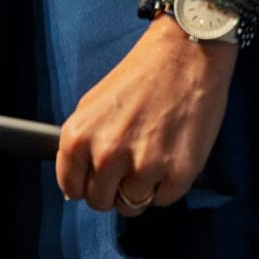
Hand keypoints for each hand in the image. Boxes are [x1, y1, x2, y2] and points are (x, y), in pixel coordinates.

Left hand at [56, 13, 237, 211]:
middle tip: (130, 164)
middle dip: (114, 188)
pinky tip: (171, 154)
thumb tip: (75, 186)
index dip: (86, 184)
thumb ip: (81, 145)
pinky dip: (167, 184)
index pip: (72, 188)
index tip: (99, 177)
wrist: (186, 54)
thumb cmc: (141, 75)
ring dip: (142, 187)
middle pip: (101, 202)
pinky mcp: (177, 174)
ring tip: (153, 154)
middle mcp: (107, 155)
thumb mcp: (94, 104)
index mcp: (79, 137)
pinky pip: (163, 199)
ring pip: (133, 204)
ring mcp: (143, 166)